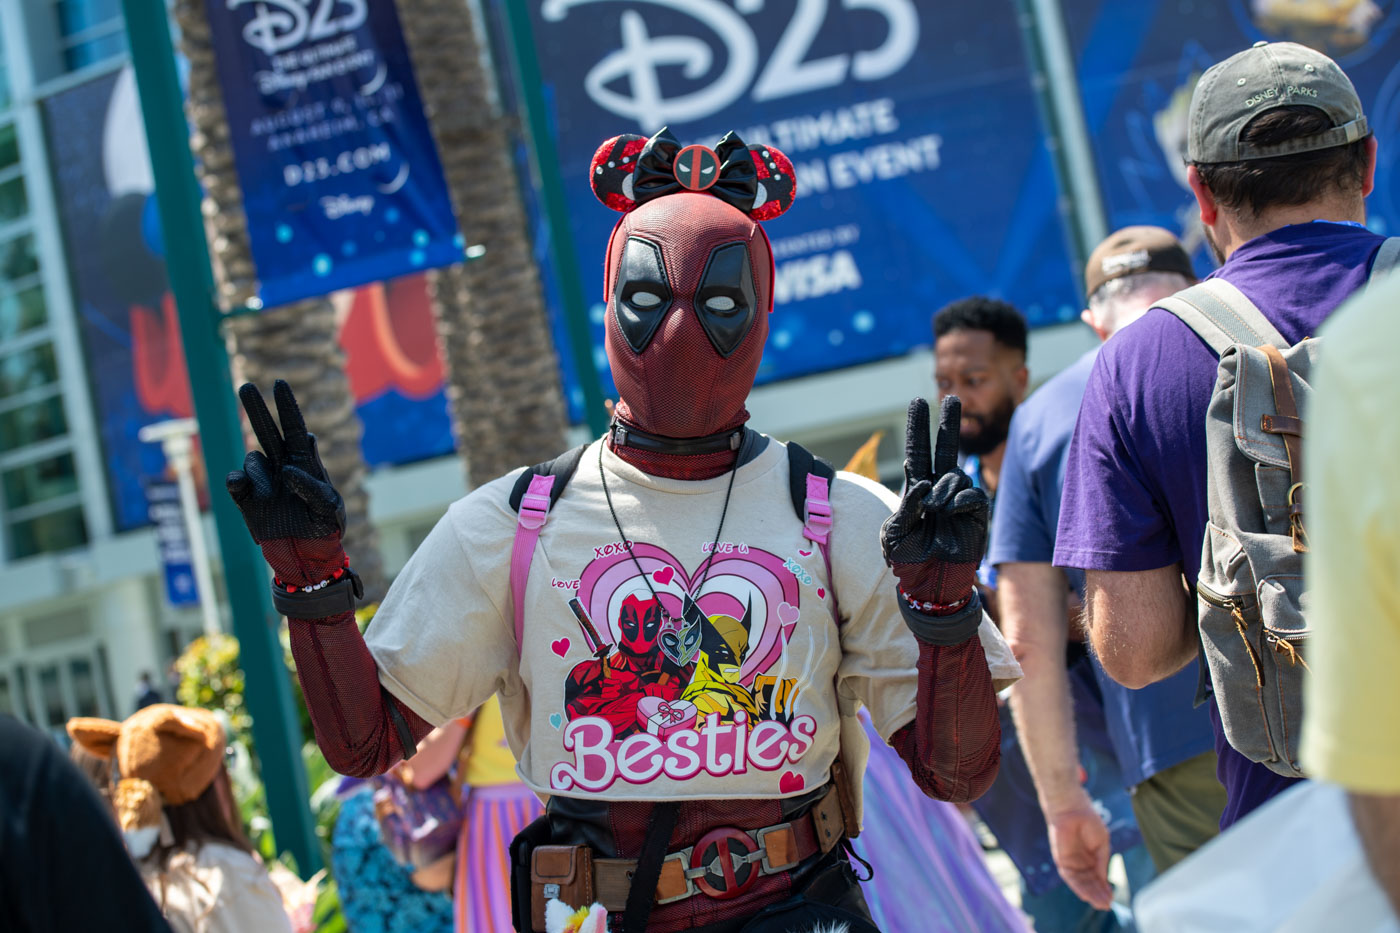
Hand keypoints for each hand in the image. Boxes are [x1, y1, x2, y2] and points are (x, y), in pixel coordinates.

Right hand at [226, 380, 347, 584]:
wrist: (307, 558)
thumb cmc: (325, 529)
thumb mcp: (329, 509)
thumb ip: (313, 488)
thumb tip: (286, 470)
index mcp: (305, 462)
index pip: (294, 427)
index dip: (287, 406)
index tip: (279, 383)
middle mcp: (281, 466)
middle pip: (267, 431)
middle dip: (256, 408)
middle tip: (245, 385)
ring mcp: (262, 482)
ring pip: (253, 460)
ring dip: (259, 474)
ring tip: (272, 495)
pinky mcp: (247, 500)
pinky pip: (235, 482)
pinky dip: (236, 481)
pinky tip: (242, 487)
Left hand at [881, 397, 988, 606]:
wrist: (930, 585)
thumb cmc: (907, 561)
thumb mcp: (893, 535)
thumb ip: (904, 508)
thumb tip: (922, 484)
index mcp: (915, 489)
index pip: (917, 452)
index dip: (918, 428)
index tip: (919, 402)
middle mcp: (938, 489)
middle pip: (944, 448)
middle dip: (948, 423)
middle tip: (952, 397)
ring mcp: (959, 500)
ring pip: (955, 476)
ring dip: (943, 490)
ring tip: (936, 511)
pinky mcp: (977, 514)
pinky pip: (972, 495)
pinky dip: (960, 501)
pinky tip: (951, 512)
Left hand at [1045, 793, 1113, 910]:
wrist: (1073, 809)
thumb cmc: (1088, 822)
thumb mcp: (1102, 843)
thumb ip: (1102, 861)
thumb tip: (1104, 879)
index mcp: (1091, 857)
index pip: (1098, 877)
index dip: (1104, 888)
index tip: (1112, 898)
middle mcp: (1081, 862)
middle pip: (1090, 883)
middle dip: (1098, 894)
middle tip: (1107, 905)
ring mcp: (1071, 862)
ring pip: (1081, 883)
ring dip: (1090, 894)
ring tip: (1100, 903)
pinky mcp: (1061, 860)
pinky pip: (1069, 877)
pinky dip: (1077, 887)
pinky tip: (1085, 895)